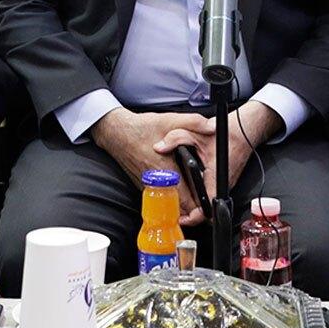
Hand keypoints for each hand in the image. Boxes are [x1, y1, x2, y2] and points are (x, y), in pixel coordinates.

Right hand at [89, 109, 211, 220]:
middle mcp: (157, 184)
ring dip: (182, 202)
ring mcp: (149, 186)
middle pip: (180, 206)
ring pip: (170, 203)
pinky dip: (171, 194)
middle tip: (205, 199)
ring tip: (195, 194)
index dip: (200, 206)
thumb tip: (212, 127)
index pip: (187, 202)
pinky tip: (178, 184)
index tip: (209, 202)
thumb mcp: (171, 121)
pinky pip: (161, 195)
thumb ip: (194, 123)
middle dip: (194, 206)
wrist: (116, 133)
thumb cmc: (141, 129)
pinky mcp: (144, 185)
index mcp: (167, 172)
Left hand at [155, 101, 281, 227]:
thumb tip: (159, 147)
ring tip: (179, 200)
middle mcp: (222, 184)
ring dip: (195, 203)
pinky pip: (211, 190)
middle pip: (206, 208)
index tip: (182, 218)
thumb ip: (176, 138)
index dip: (194, 218)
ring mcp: (224, 182)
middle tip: (176, 210)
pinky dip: (200, 192)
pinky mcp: (223, 178)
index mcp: (216, 178)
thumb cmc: (227, 134)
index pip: (207, 209)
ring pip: (208, 200)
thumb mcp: (196, 132)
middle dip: (190, 212)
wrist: (245, 130)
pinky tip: (189, 185)